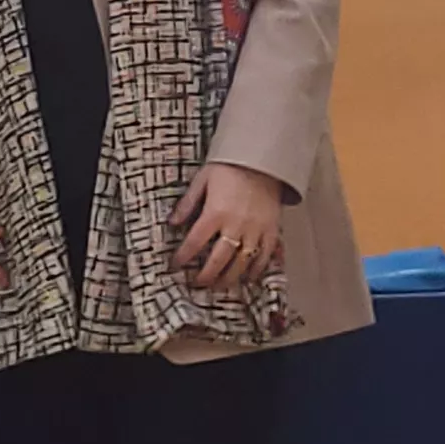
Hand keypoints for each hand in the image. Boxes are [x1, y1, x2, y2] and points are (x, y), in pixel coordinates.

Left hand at [169, 163, 287, 290]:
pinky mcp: (271, 229)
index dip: (183, 257)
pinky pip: (265, 256)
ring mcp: (255, 229)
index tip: (176, 265)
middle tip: (198, 283)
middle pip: (218, 260)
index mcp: (215, 212)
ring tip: (219, 285)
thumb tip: (173, 222)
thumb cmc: (231, 166)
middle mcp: (235, 225)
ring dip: (229, 278)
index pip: (194, 243)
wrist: (262, 158)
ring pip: (241, 263)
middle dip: (205, 276)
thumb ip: (187, 203)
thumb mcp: (202, 180)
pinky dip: (256, 269)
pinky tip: (248, 276)